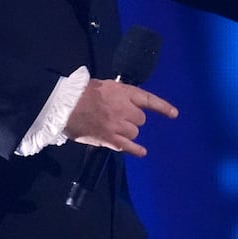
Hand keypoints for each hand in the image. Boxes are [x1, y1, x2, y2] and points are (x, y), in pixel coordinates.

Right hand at [64, 78, 178, 157]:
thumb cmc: (81, 93)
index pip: (148, 100)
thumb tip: (127, 102)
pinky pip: (128, 147)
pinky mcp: (109, 139)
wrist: (63, 106)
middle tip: (117, 117)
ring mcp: (118, 125)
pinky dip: (136, 150)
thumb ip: (119, 94)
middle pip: (140, 119)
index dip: (162, 107)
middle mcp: (124, 109)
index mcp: (123, 92)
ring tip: (112, 128)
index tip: (174, 114)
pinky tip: (142, 152)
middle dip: (132, 119)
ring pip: (134, 132)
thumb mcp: (104, 86)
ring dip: (127, 131)